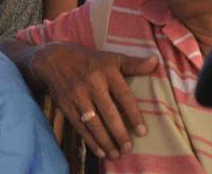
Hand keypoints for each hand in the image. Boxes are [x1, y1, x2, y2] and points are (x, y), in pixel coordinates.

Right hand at [31, 43, 157, 159]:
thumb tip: (155, 61)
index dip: (134, 115)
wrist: (56, 58)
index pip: (124, 96)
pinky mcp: (66, 105)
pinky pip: (80, 126)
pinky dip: (90, 141)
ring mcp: (78, 95)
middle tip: (129, 148)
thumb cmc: (91, 61)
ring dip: (105, 141)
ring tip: (116, 154)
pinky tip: (100, 151)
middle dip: (119, 133)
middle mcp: (93, 84)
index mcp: (107, 72)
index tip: (142, 132)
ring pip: (94, 123)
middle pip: (109, 112)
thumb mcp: (112, 58)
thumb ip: (134, 64)